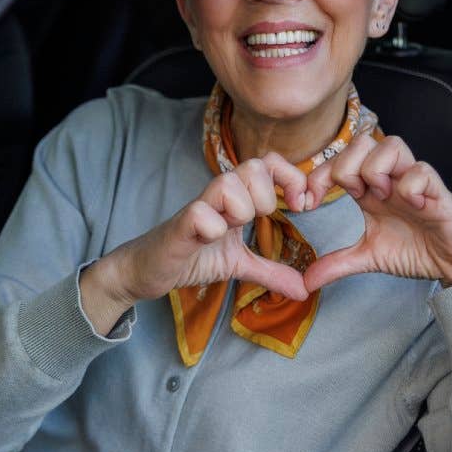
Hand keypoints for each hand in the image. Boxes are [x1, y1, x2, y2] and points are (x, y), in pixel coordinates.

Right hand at [109, 152, 308, 304]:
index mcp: (236, 197)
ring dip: (241, 210)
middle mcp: (218, 195)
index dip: (291, 177)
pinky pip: (200, 213)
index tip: (301, 206)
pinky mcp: (179, 226)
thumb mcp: (239, 264)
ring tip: (230, 230)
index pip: (269, 162)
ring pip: (228, 183)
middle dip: (267, 196)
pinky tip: (208, 241)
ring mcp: (198, 207)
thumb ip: (271, 272)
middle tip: (260, 221)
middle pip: (254, 166)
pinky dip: (212, 228)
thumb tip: (304, 289)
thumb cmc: (192, 257)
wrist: (147, 270)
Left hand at [302, 135, 451, 291]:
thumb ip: (337, 264)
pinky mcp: (438, 192)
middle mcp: (390, 179)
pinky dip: (410, 187)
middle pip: (362, 141)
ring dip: (377, 170)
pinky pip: (422, 171)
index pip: (337, 160)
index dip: (317, 175)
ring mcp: (414, 182)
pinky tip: (412, 208)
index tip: (307, 204)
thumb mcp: (368, 257)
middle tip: (354, 197)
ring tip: (381, 198)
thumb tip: (306, 281)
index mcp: (370, 189)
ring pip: (392, 144)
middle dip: (347, 167)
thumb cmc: (415, 251)